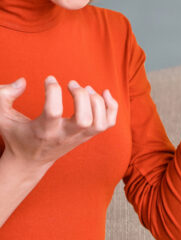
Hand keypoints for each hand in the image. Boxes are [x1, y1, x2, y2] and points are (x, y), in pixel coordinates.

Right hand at [0, 76, 117, 169]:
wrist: (30, 161)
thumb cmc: (17, 135)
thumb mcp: (2, 118)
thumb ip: (2, 97)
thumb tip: (22, 81)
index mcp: (43, 131)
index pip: (53, 111)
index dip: (53, 90)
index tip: (49, 79)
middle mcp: (64, 136)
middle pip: (83, 119)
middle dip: (81, 96)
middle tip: (72, 83)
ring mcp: (79, 137)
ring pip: (99, 122)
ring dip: (98, 102)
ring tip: (86, 89)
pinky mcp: (88, 136)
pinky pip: (108, 123)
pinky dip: (111, 107)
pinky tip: (103, 94)